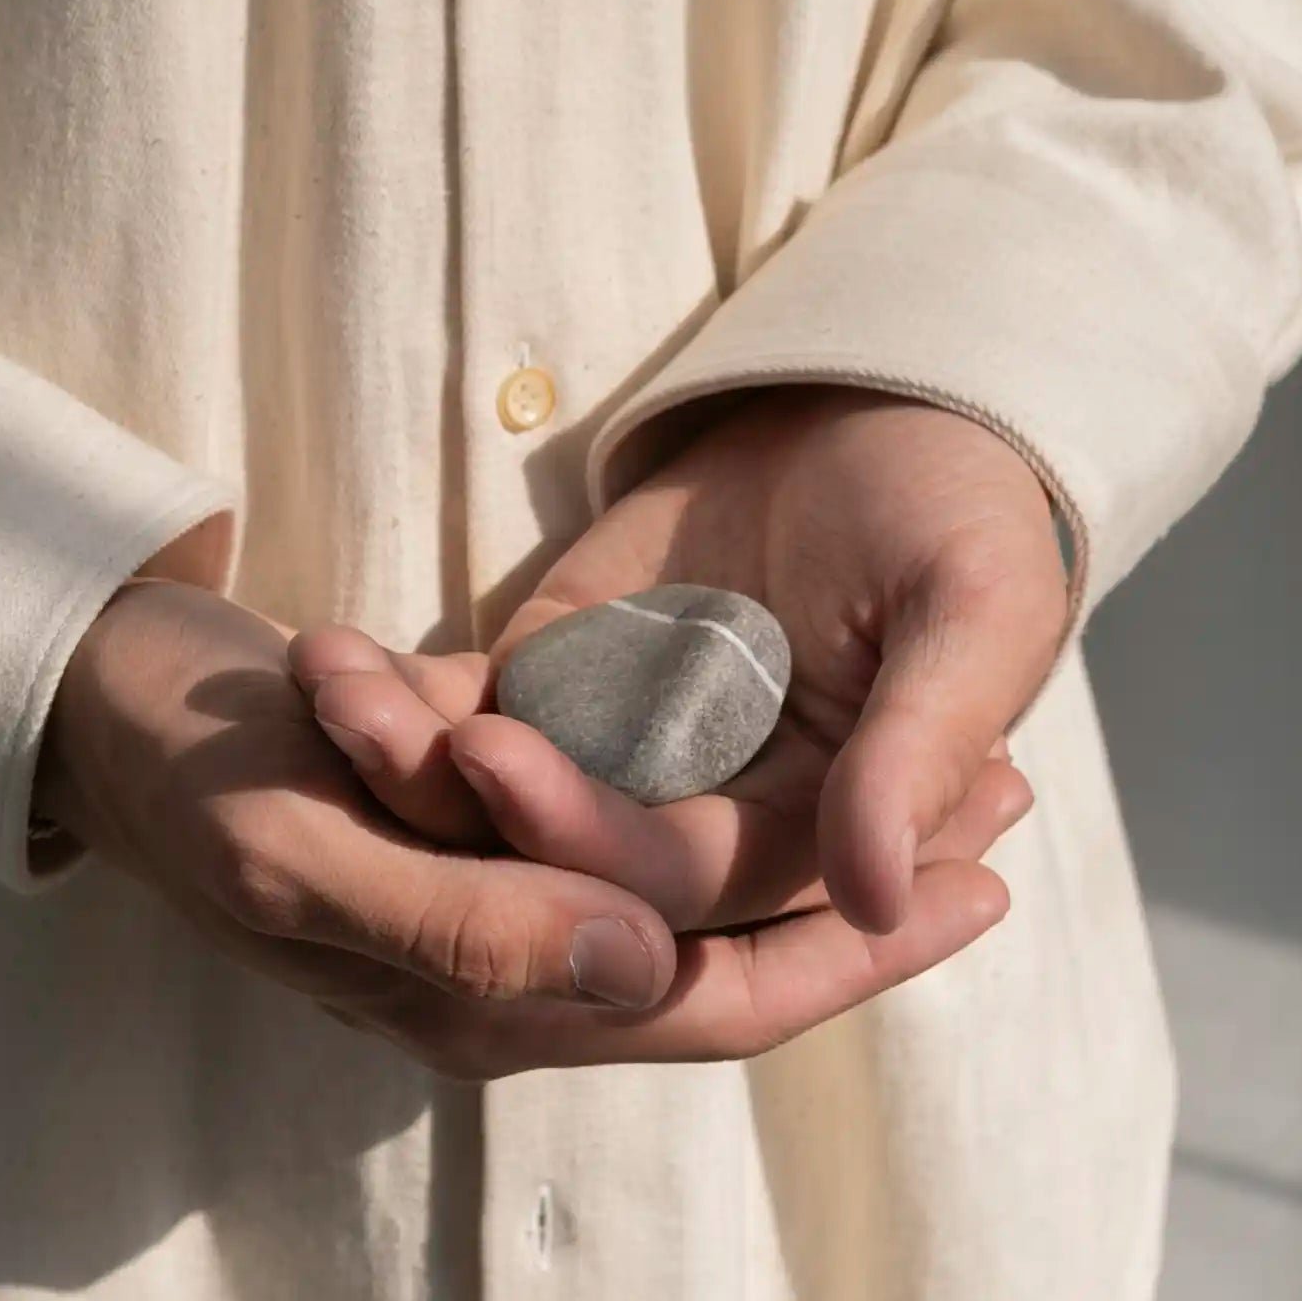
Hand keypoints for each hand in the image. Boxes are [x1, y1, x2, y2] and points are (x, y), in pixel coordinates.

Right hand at [34, 555, 1009, 1075]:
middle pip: (727, 958)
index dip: (852, 955)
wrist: (84, 696)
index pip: (709, 1007)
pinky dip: (718, 779)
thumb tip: (649, 975)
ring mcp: (489, 903)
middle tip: (1004, 801)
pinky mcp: (471, 830)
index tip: (982, 882)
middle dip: (866, 896)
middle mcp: (502, 974)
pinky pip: (626, 822)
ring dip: (812, 832)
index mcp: (473, 1002)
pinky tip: (796, 722)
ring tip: (939, 755)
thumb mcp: (299, 848)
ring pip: (691, 890)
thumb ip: (469, 927)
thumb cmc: (176, 770)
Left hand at [290, 384, 1067, 952]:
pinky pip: (460, 717)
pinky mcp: (551, 689)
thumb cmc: (961, 510)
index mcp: (814, 840)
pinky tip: (327, 657)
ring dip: (404, 757)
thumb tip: (873, 895)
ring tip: (332, 682)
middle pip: (566, 859)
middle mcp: (704, 825)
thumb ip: (922, 750)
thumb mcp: (975, 613)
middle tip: (369, 713)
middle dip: (468, 800)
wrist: (888, 405)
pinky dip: (394, 700)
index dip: (592, 842)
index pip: (686, 884)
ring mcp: (616, 760)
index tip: (497, 760)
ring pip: (495, 806)